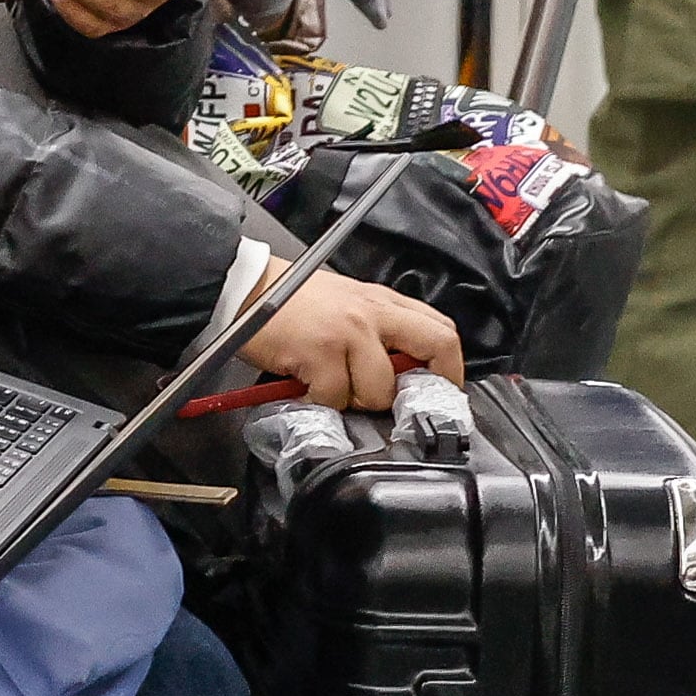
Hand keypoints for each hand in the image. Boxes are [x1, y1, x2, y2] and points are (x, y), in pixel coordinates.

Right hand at [245, 268, 464, 413]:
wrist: (244, 288)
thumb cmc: (289, 300)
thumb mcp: (346, 303)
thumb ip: (376, 329)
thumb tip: (398, 371)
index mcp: (382, 301)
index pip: (440, 329)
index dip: (451, 367)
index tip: (442, 391)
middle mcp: (373, 312)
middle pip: (436, 346)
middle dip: (426, 386)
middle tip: (407, 406)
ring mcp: (349, 331)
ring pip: (380, 388)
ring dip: (358, 402)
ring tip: (334, 389)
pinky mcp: (320, 352)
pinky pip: (336, 396)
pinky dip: (321, 401)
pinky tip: (307, 385)